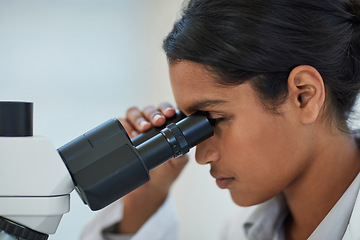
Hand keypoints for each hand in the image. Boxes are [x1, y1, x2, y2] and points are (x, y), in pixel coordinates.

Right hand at [116, 103, 187, 233]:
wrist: (150, 188)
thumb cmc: (166, 171)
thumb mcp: (179, 161)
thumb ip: (181, 150)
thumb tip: (182, 141)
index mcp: (165, 125)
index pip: (165, 110)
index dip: (167, 109)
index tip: (170, 114)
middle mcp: (149, 122)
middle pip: (149, 110)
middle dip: (153, 114)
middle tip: (158, 121)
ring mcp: (134, 127)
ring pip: (134, 113)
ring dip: (138, 118)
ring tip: (143, 128)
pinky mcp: (122, 135)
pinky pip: (121, 124)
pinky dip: (125, 126)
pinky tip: (131, 134)